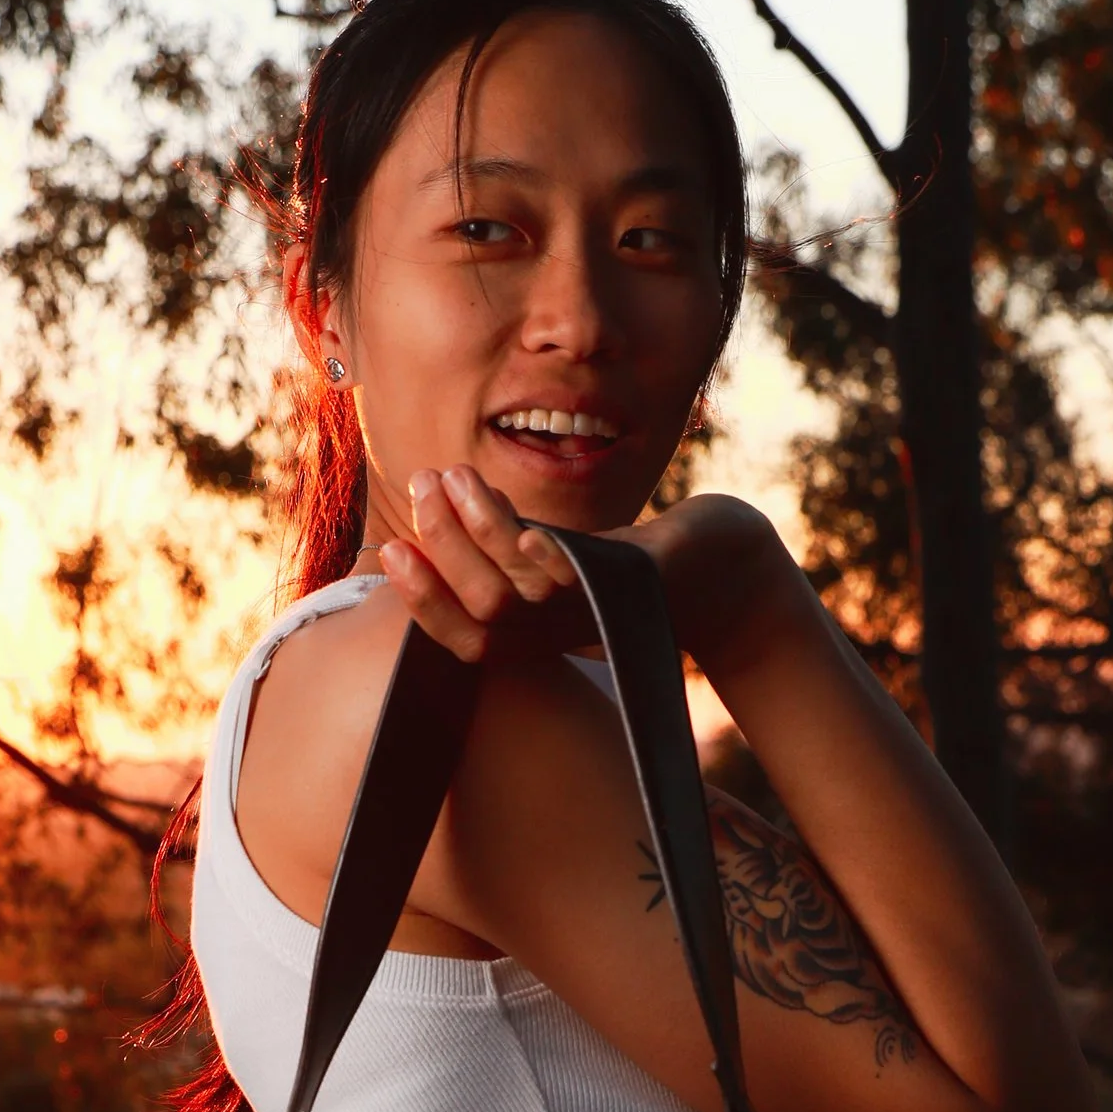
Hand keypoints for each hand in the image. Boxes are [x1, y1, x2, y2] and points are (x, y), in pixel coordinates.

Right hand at [378, 472, 801, 675]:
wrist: (725, 574)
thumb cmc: (632, 567)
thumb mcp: (560, 561)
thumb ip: (508, 555)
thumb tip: (442, 524)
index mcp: (537, 636)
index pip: (462, 638)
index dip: (422, 602)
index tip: (387, 554)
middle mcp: (561, 635)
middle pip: (483, 610)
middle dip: (441, 546)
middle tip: (418, 484)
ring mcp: (597, 614)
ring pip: (521, 589)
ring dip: (478, 531)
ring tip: (453, 473)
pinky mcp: (636, 588)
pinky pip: (582, 578)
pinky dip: (546, 555)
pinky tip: (524, 526)